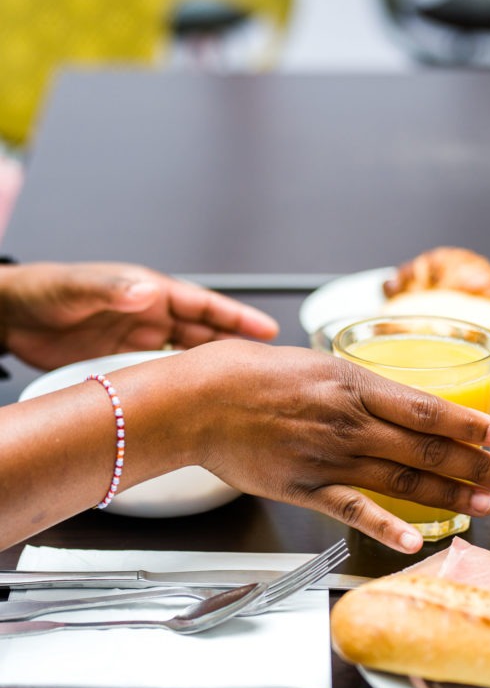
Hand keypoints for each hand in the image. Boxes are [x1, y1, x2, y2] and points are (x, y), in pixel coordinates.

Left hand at [0, 261, 277, 370]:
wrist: (13, 317)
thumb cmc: (45, 291)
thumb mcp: (80, 287)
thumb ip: (114, 290)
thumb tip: (147, 292)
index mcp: (148, 291)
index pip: (204, 304)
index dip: (237, 317)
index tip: (266, 329)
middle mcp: (150, 314)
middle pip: (204, 332)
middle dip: (235, 346)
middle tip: (264, 366)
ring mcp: (138, 339)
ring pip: (187, 356)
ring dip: (211, 368)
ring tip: (239, 386)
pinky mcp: (123, 361)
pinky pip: (161, 374)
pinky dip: (180, 384)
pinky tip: (194, 400)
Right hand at [172, 342, 489, 552]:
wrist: (198, 400)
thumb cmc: (249, 373)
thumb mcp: (312, 361)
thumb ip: (352, 385)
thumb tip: (384, 398)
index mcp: (354, 383)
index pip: (427, 407)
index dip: (469, 423)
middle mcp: (350, 421)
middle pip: (427, 446)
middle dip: (475, 465)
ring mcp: (329, 457)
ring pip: (402, 479)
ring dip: (448, 495)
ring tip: (484, 507)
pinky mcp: (305, 488)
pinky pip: (353, 511)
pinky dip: (386, 527)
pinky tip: (415, 540)